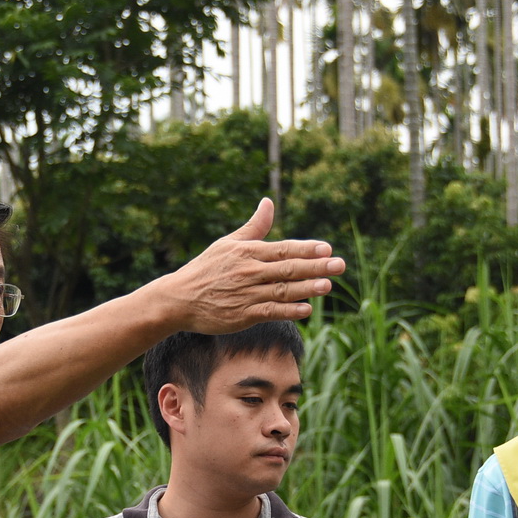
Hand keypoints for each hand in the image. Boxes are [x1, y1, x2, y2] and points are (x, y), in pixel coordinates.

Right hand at [153, 198, 341, 332]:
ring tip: (328, 286)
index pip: (283, 249)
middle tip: (340, 264)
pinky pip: (270, 312)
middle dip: (315, 267)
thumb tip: (269, 201)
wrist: (178, 299)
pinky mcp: (242, 315)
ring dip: (306, 288)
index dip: (306, 249)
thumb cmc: (206, 269)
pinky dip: (289, 311)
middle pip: (288, 268)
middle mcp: (249, 272)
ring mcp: (246, 294)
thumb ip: (254, 227)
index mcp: (247, 252)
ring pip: (282, 290)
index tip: (326, 248)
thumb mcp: (228, 243)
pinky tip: (307, 310)